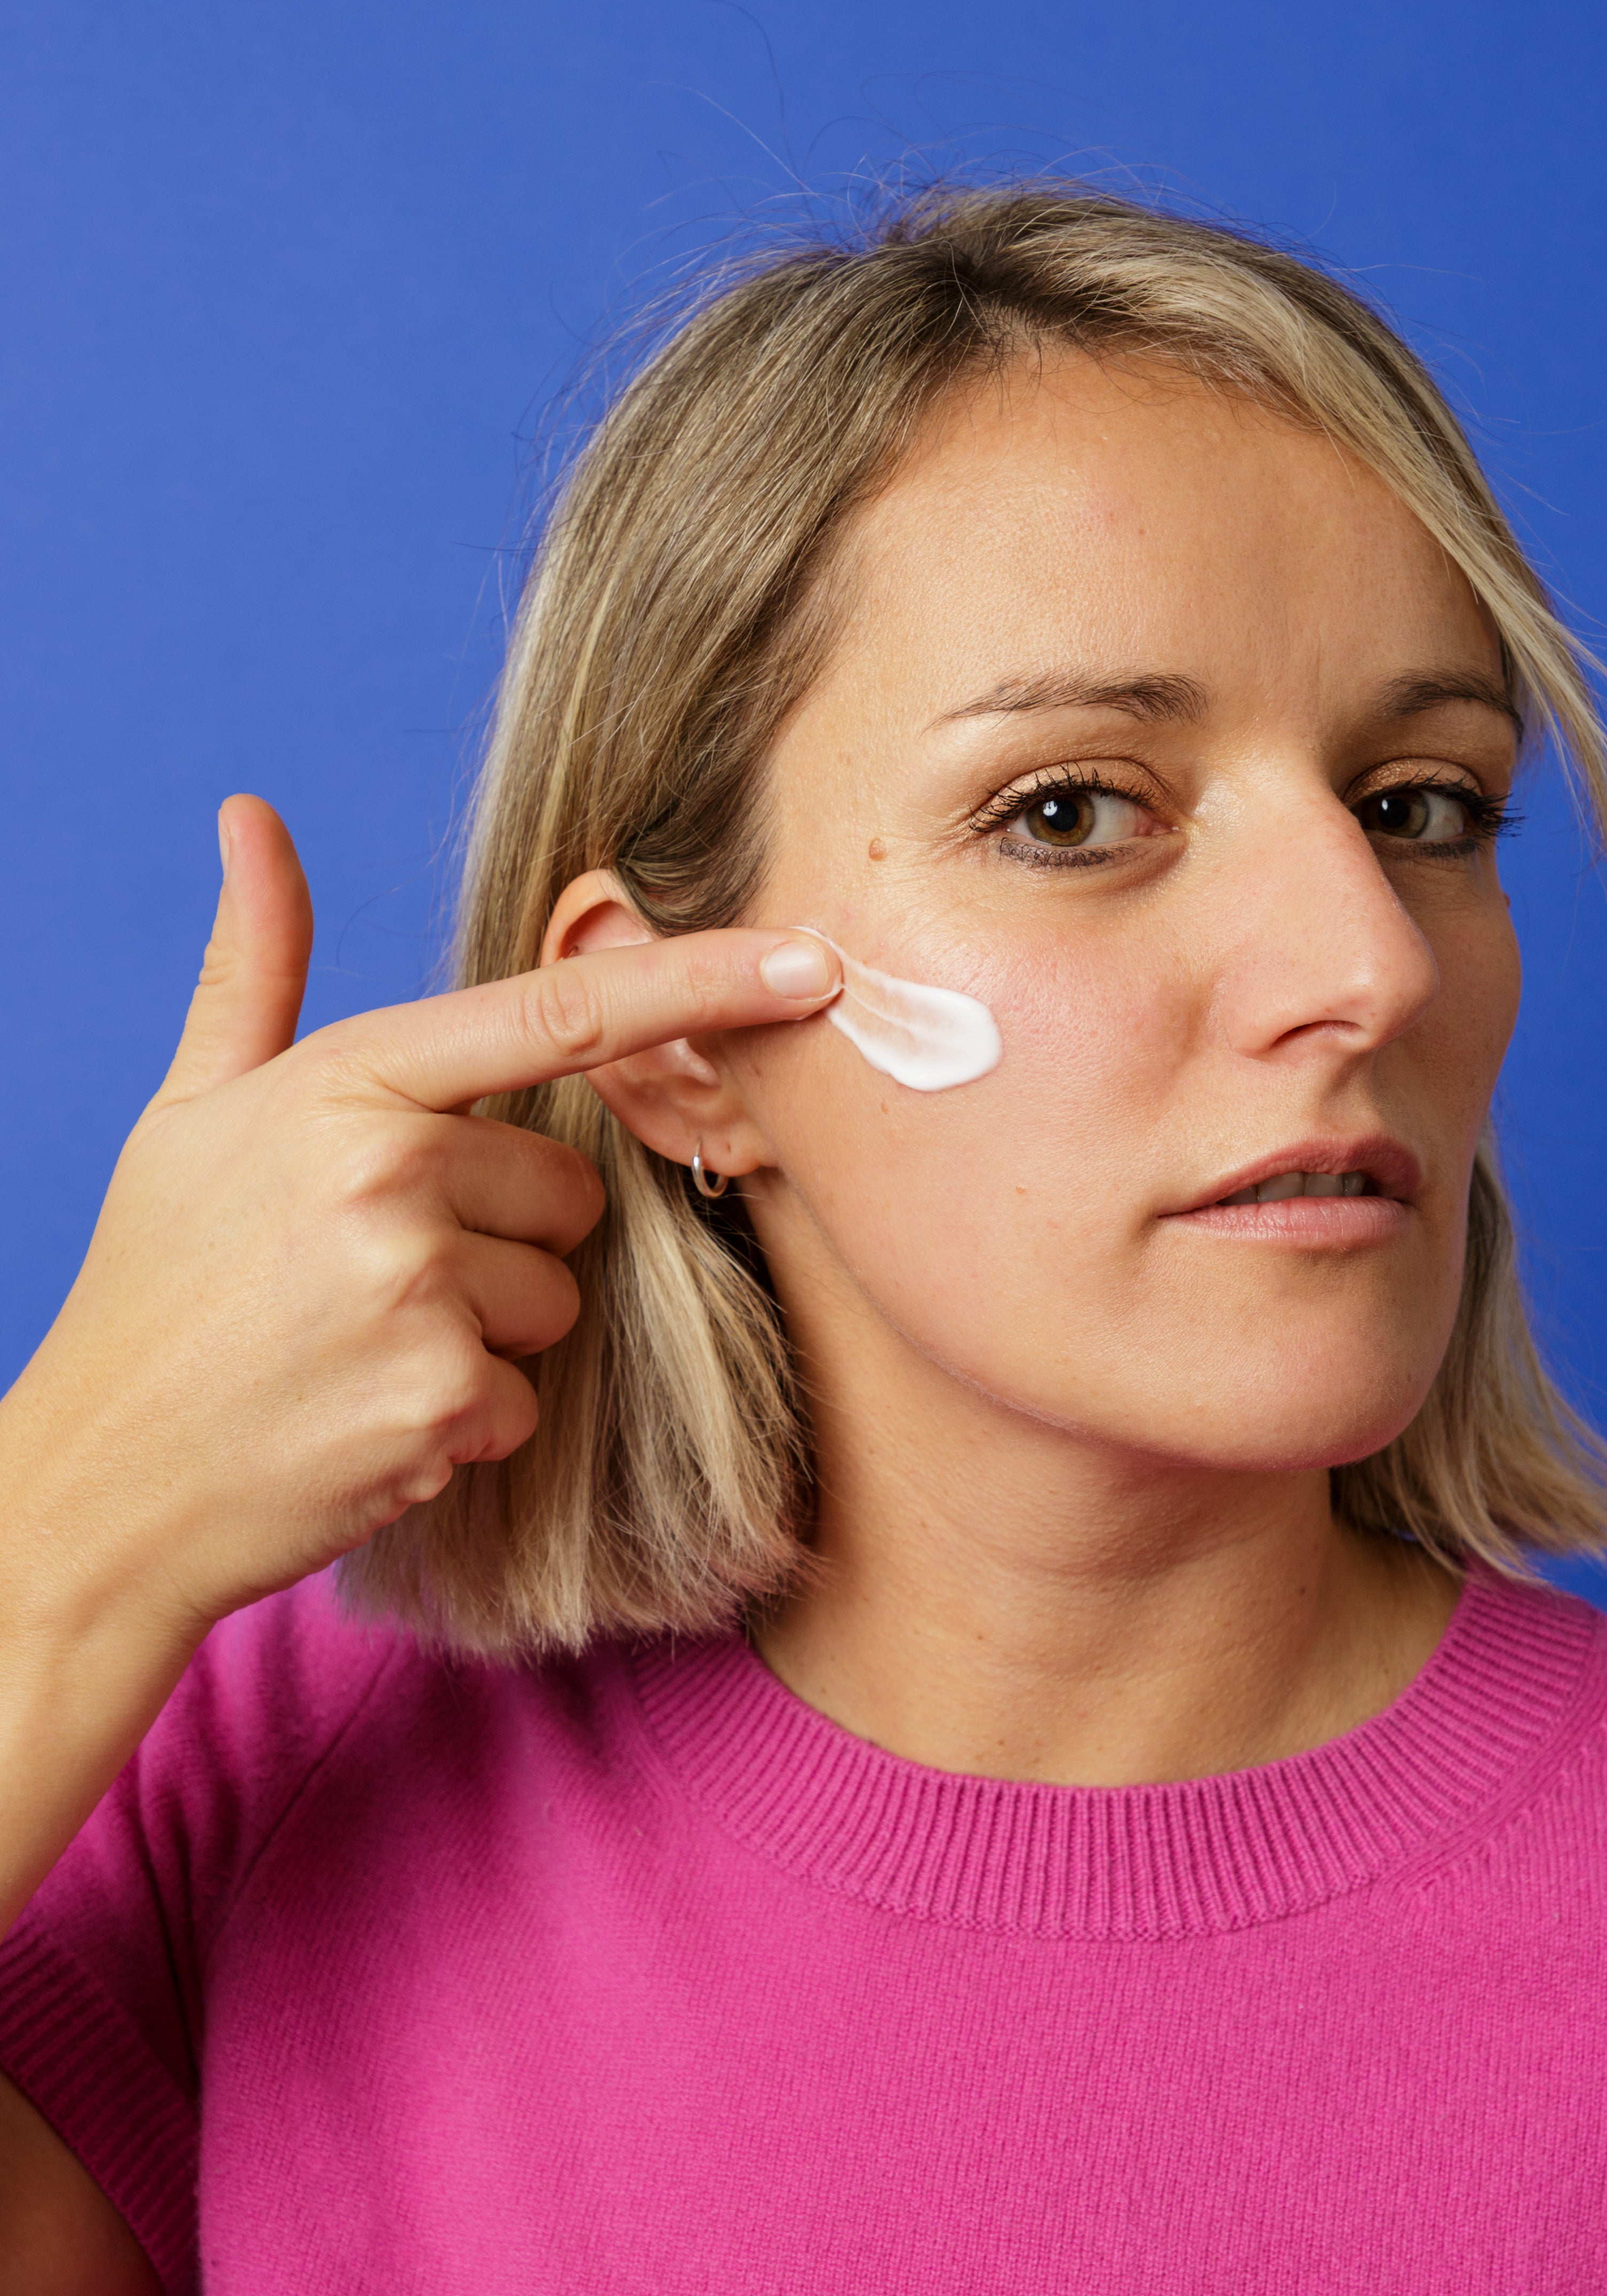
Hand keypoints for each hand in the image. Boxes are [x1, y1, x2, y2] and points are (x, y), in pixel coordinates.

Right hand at [1, 796, 840, 1648]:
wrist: (103, 1479)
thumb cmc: (155, 1286)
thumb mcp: (193, 1108)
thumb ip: (254, 964)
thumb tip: (253, 816)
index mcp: (347, 1083)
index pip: (562, 1016)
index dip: (703, 982)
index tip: (814, 962)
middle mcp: (390, 1173)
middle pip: (568, 1191)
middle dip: (501, 1233)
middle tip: (373, 1270)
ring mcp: (418, 1290)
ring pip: (555, 1295)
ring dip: (484, 1328)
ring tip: (360, 1342)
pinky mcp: (441, 1399)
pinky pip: (526, 1391)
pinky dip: (463, 1414)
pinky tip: (365, 1412)